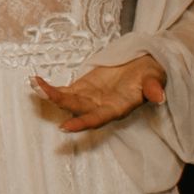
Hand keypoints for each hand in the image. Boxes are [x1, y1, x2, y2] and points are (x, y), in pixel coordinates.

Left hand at [32, 55, 166, 131]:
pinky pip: (63, 91)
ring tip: (34, 83)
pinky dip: (50, 87)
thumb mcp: (155, 79)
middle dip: (58, 101)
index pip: (97, 119)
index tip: (65, 127)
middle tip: (41, 93)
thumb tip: (159, 97)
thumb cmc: (150, 75)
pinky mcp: (82, 88)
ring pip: (66, 100)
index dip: (81, 124)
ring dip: (49, 94)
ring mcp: (89, 98)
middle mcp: (99, 107)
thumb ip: (153, 88)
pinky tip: (35, 82)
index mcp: (117, 108)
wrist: (143, 66)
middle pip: (76, 109)